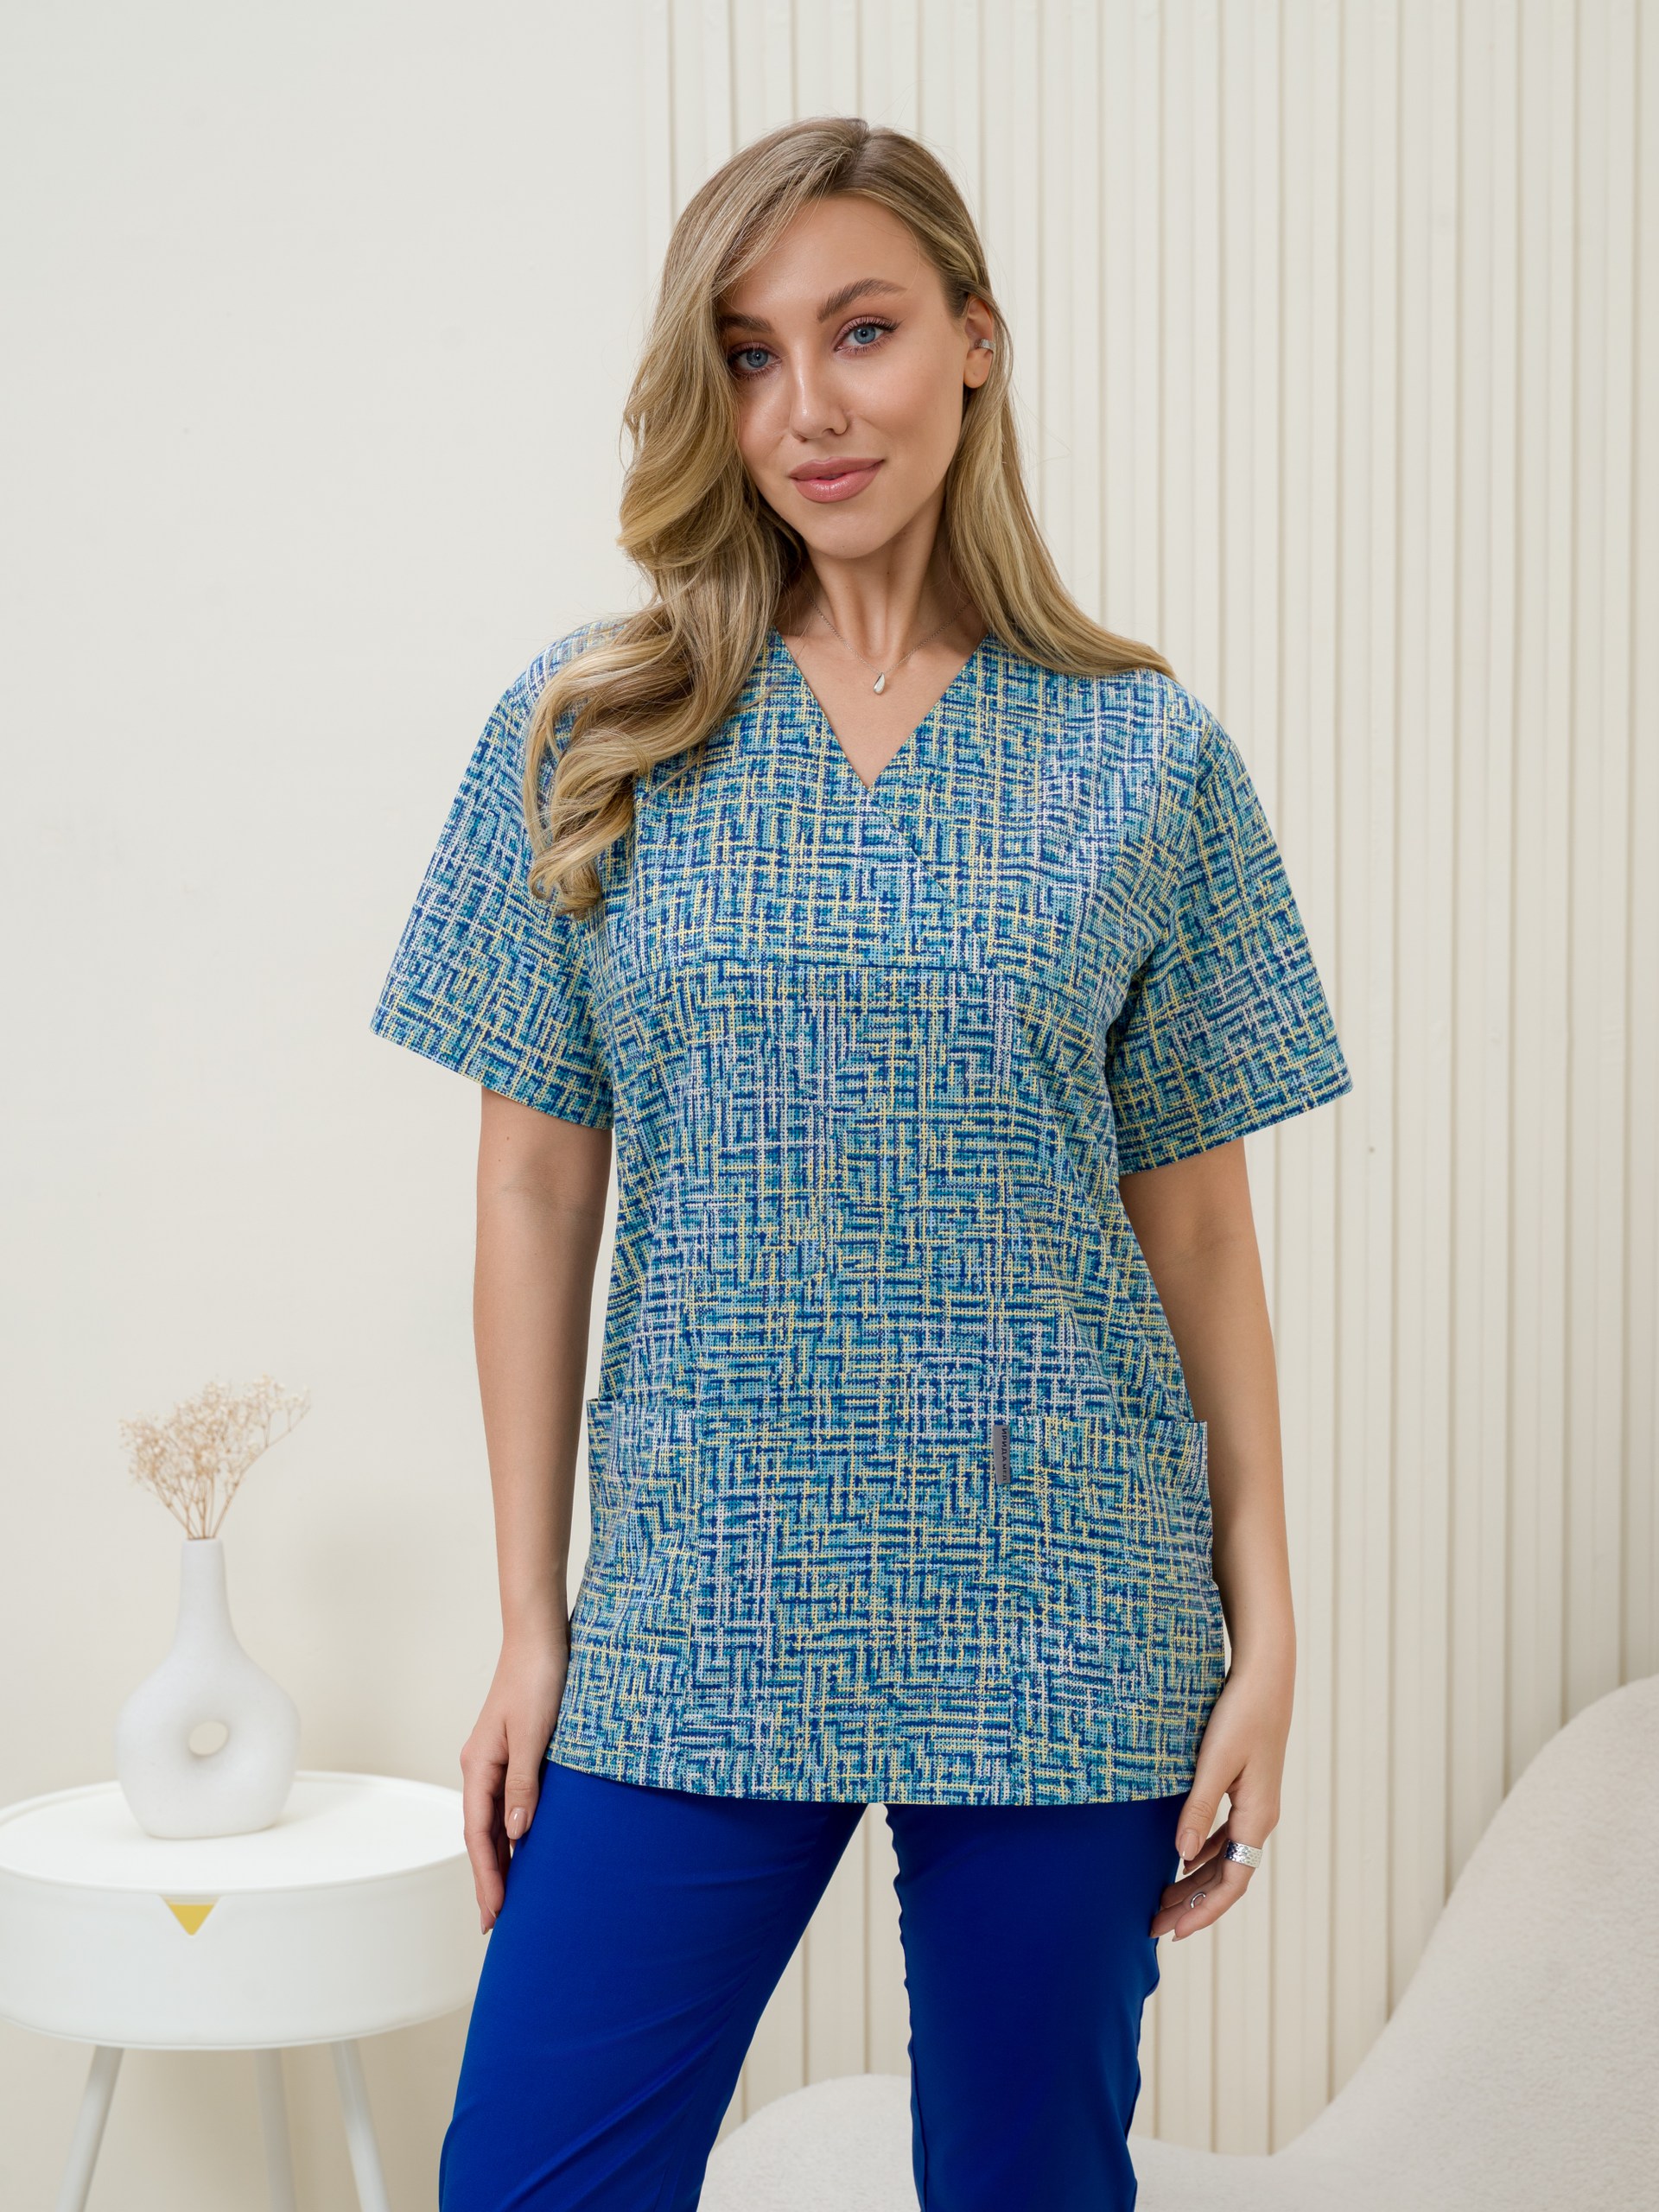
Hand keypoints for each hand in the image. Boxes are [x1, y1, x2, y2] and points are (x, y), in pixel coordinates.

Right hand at [459, 1630, 568, 1932]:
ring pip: (493, 1821)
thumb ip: (523, 1784)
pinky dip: (511, 1831)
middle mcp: (482, 1766)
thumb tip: (517, 1834)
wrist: (541, 1636)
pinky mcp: (515, 1750)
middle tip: (496, 1922)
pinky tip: (524, 1846)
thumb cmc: (537, 1678)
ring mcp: (497, 1759)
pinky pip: (508, 1802)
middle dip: (488, 1878)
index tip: (494, 1915)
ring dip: (499, 1858)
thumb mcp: (533, 1734)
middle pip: (481, 1834)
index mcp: (479, 1765)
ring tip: (509, 1896)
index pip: (479, 1835)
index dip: (486, 1877)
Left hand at [1148, 1660, 1288, 1942]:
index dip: (1204, 1911)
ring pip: (1223, 1858)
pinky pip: (1224, 1836)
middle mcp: (1260, 1817)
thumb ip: (1198, 1809)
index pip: (1231, 1882)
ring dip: (1194, 1882)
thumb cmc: (1241, 1714)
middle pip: (1226, 1877)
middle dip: (1192, 1905)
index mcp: (1256, 1817)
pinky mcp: (1246, 1789)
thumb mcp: (1215, 1762)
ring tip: (1162, 1901)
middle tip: (1156, 1927)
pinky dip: (1201, 1854)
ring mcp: (1255, 1805)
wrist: (1265, 1677)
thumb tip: (1180, 1857)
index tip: (1175, 1932)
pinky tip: (1181, 1858)